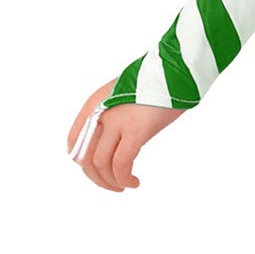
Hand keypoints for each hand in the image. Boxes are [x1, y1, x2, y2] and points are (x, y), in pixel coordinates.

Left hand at [66, 80, 185, 191]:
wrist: (180, 67)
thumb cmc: (159, 81)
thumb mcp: (125, 95)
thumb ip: (114, 114)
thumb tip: (115, 140)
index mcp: (94, 103)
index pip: (74, 142)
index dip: (83, 162)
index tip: (99, 170)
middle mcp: (100, 113)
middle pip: (85, 157)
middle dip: (97, 178)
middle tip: (113, 185)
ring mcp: (117, 121)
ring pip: (101, 164)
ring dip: (111, 182)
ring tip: (125, 186)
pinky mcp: (136, 129)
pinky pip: (122, 163)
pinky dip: (124, 178)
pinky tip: (134, 182)